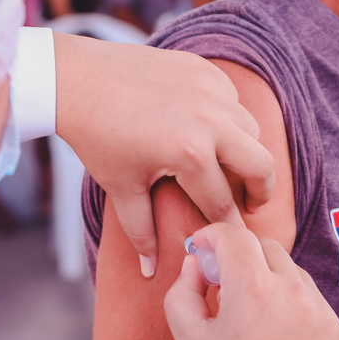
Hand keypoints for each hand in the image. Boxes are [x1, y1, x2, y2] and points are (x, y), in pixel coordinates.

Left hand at [53, 34, 274, 275]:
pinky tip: (208, 130)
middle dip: (260, 192)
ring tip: (229, 166)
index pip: (223, 203)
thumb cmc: (97, 137)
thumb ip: (142, 232)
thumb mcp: (122, 187)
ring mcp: (211, 91)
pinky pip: (232, 99)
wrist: (77, 79)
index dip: (230, 228)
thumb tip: (151, 270)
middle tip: (250, 205)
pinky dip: (228, 117)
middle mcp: (210, 120)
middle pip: (261, 166)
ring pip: (252, 129)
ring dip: (246, 151)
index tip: (237, 241)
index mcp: (191, 154)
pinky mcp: (204, 69)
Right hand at [164, 225, 338, 339]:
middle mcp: (292, 292)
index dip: (211, 235)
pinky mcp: (334, 329)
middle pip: (264, 247)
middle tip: (218, 280)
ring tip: (245, 312)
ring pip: (289, 270)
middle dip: (238, 255)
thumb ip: (183, 290)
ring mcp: (319, 310)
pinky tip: (270, 332)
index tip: (200, 248)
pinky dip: (287, 300)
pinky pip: (308, 297)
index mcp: (253, 291)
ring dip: (265, 277)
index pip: (233, 237)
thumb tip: (195, 263)